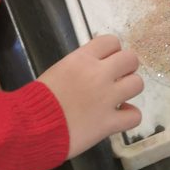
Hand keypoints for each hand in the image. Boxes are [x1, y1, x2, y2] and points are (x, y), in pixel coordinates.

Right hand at [38, 34, 142, 158]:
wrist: (31, 128)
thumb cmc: (37, 99)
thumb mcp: (57, 71)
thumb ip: (79, 66)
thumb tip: (93, 67)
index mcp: (82, 59)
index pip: (111, 41)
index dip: (113, 51)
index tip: (107, 61)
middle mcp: (98, 74)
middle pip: (131, 59)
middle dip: (127, 68)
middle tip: (117, 78)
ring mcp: (107, 99)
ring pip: (138, 84)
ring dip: (129, 90)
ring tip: (118, 97)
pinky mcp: (108, 123)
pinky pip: (135, 116)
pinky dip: (129, 117)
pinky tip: (119, 118)